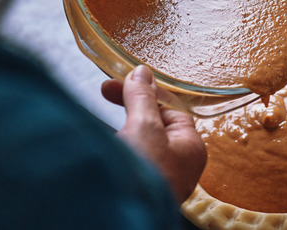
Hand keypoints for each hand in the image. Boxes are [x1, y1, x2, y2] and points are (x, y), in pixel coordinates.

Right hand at [101, 65, 206, 201]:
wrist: (123, 215)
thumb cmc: (145, 174)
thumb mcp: (144, 125)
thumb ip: (142, 97)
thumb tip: (142, 72)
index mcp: (189, 148)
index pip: (169, 110)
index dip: (146, 93)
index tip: (120, 83)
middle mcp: (175, 164)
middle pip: (152, 125)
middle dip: (128, 108)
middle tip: (103, 91)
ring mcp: (155, 177)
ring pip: (136, 142)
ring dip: (118, 128)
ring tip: (97, 121)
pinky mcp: (135, 186)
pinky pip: (125, 159)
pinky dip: (113, 147)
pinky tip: (98, 141)